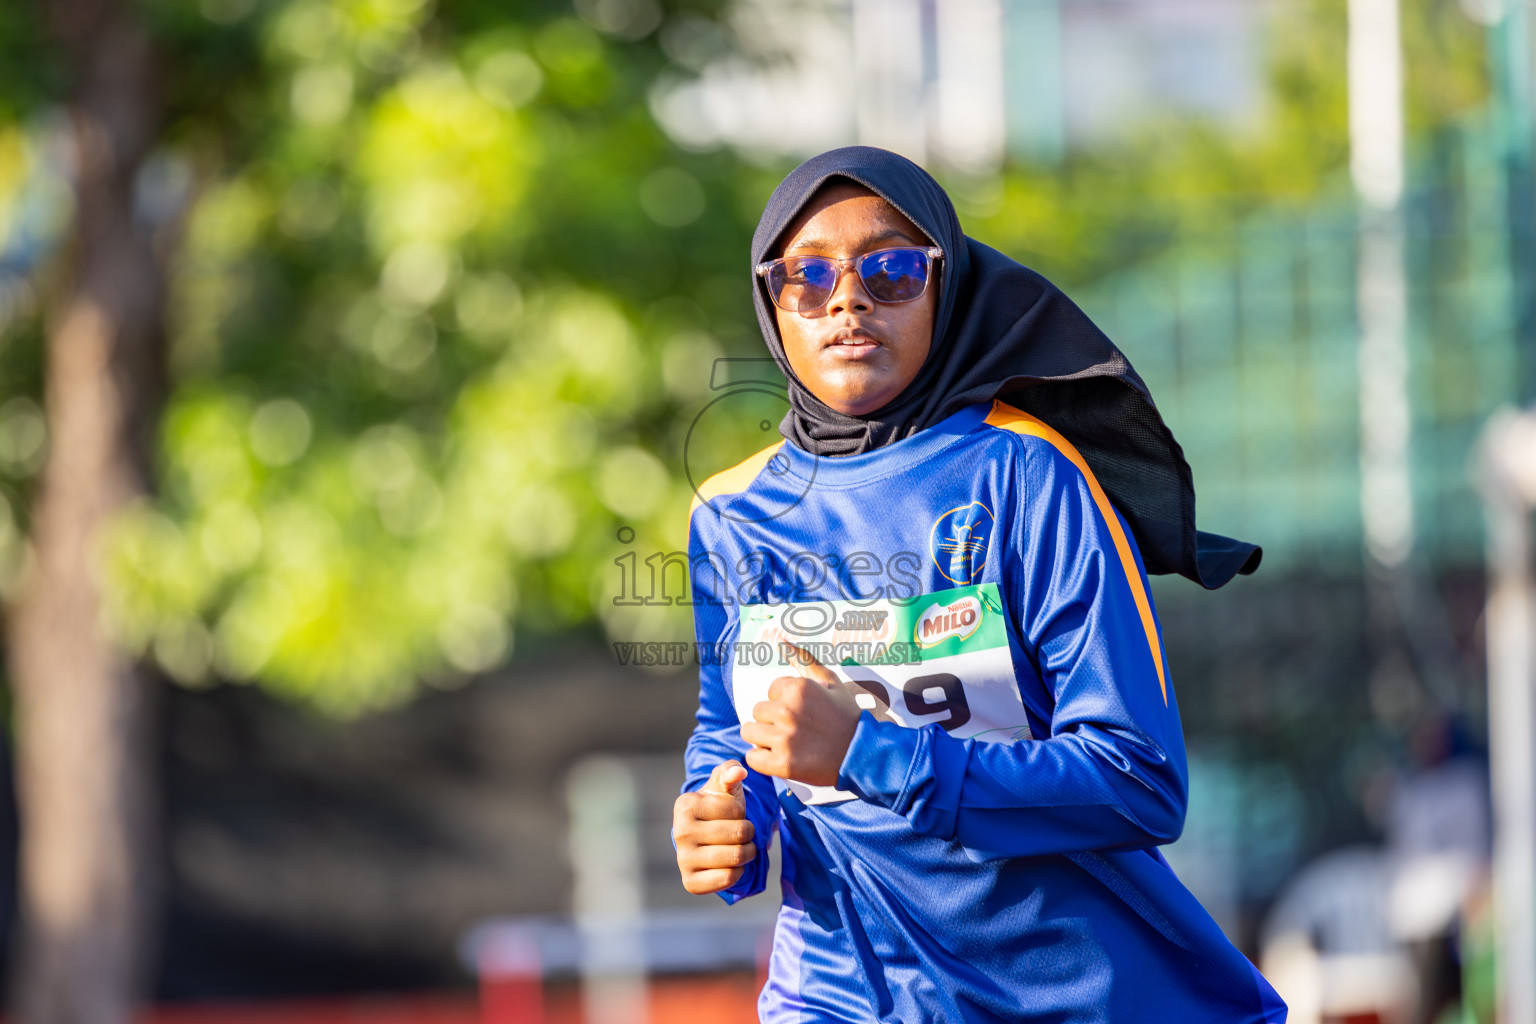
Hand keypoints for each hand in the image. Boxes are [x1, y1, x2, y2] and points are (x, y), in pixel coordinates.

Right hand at [673, 760, 757, 894]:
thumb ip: (731, 771)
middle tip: (743, 832)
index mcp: (685, 805)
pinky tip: (731, 865)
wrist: (704, 839)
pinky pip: (729, 878)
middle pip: (739, 833)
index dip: (742, 811)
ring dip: (748, 852)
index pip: (736, 809)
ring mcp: (682, 859)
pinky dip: (738, 872)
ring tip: (742, 847)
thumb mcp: (723, 787)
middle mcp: (679, 833)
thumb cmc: (717, 808)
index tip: (731, 814)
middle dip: (749, 832)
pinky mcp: (690, 883)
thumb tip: (739, 772)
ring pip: (736, 857)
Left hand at [740, 645, 862, 786]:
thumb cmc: (846, 716)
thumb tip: (782, 642)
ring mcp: (784, 739)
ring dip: (764, 738)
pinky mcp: (783, 764)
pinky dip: (763, 759)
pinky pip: (752, 757)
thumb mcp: (830, 682)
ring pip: (749, 732)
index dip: (785, 701)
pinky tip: (782, 757)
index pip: (771, 691)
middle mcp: (787, 711)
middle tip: (796, 729)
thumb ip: (804, 660)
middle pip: (758, 711)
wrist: (863, 753)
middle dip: (773, 719)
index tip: (802, 712)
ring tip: (786, 743)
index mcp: (797, 688)